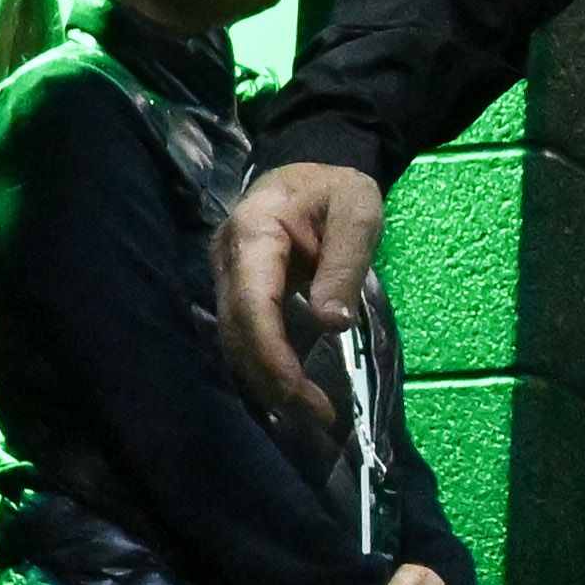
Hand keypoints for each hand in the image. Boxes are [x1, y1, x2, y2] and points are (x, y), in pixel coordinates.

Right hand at [217, 162, 380, 423]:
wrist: (314, 169)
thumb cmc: (338, 189)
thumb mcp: (358, 213)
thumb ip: (344, 265)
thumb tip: (330, 324)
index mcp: (254, 231)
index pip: (252, 303)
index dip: (270, 353)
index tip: (299, 392)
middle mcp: (228, 257)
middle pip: (237, 331)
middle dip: (272, 379)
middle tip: (319, 415)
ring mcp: (226, 275)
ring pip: (234, 340)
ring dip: (268, 381)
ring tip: (313, 412)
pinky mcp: (236, 292)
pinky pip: (243, 336)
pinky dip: (266, 366)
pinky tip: (295, 392)